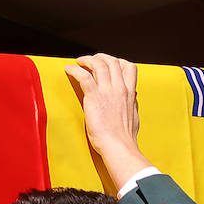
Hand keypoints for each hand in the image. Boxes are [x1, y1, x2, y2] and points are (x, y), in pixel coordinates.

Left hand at [64, 53, 151, 188]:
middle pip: (113, 62)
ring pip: (99, 64)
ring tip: (80, 61)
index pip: (129, 67)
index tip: (110, 64)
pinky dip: (75, 70)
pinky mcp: (94, 97)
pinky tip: (69, 69)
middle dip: (101, 57)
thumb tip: (133, 98)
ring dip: (88, 60)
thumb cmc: (125, 138)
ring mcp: (107, 92)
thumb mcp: (134, 117)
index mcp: (130, 93)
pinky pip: (83, 76)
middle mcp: (120, 88)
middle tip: (92, 60)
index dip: (119, 62)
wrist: (118, 146)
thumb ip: (133, 105)